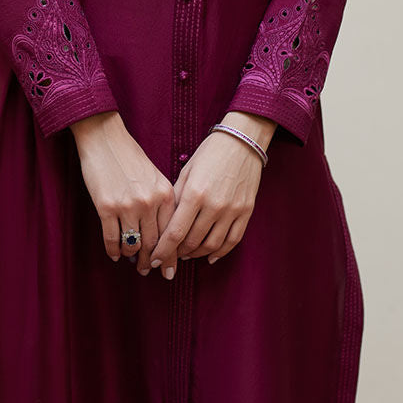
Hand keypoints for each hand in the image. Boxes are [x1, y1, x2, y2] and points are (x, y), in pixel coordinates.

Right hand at [71, 111, 175, 273]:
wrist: (104, 139)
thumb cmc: (130, 157)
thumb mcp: (155, 177)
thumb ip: (163, 202)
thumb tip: (163, 233)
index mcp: (166, 194)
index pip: (172, 234)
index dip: (170, 255)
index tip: (168, 269)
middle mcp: (150, 202)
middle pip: (154, 243)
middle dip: (151, 261)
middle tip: (148, 270)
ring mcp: (128, 206)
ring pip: (133, 244)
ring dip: (133, 257)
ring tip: (132, 262)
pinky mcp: (106, 207)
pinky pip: (112, 238)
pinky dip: (114, 250)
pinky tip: (115, 254)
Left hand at [148, 124, 267, 277]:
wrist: (242, 141)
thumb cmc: (209, 153)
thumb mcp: (186, 172)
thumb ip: (176, 199)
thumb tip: (164, 224)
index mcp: (194, 193)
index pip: (175, 232)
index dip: (163, 251)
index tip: (155, 261)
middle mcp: (214, 205)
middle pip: (192, 242)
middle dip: (177, 254)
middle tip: (169, 257)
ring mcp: (232, 210)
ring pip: (212, 245)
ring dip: (196, 254)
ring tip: (186, 254)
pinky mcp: (246, 212)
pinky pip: (233, 241)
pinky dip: (220, 252)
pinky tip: (210, 256)